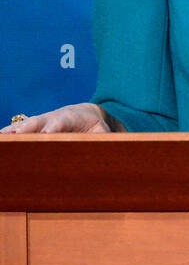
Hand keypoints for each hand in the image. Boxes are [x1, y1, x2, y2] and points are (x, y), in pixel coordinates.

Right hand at [1, 103, 121, 134]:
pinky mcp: (35, 126)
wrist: (87, 113)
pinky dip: (9, 134)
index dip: (54, 127)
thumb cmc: (96, 126)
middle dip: (27, 128)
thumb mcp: (103, 133)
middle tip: (16, 136)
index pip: (61, 121)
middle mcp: (53, 116)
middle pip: (39, 121)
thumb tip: (102, 150)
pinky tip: (1, 141)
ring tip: (2, 139)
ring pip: (25, 124)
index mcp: (72, 117)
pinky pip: (20, 129)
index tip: (46, 134)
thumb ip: (101, 140)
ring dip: (13, 132)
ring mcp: (43, 120)